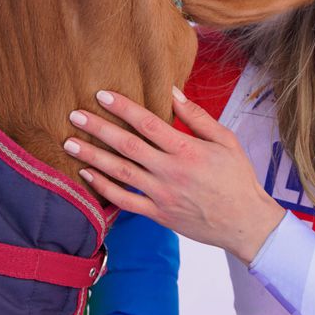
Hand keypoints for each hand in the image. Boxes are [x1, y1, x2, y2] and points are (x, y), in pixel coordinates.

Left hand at [63, 88, 285, 263]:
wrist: (245, 222)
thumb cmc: (238, 178)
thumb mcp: (226, 140)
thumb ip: (197, 117)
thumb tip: (172, 91)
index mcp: (187, 150)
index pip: (148, 123)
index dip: (123, 107)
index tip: (102, 95)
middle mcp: (170, 172)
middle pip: (126, 146)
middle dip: (98, 129)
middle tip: (74, 115)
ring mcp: (161, 195)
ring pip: (119, 173)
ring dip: (92, 157)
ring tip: (69, 143)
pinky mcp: (158, 214)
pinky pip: (124, 201)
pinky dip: (103, 188)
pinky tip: (86, 175)